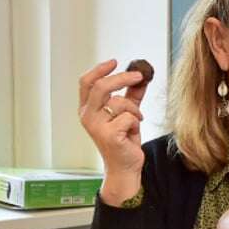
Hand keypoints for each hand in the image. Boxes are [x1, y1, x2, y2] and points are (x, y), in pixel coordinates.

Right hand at [79, 59, 148, 203]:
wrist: (125, 167)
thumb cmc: (123, 141)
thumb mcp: (126, 113)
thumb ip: (132, 95)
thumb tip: (141, 76)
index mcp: (87, 109)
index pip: (86, 82)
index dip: (99, 69)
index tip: (115, 62)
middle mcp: (87, 117)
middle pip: (101, 87)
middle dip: (122, 78)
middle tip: (139, 76)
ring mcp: (96, 127)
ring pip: (119, 102)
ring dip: (134, 109)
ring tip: (136, 120)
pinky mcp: (109, 136)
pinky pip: (129, 117)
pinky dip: (136, 122)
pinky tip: (133, 132)